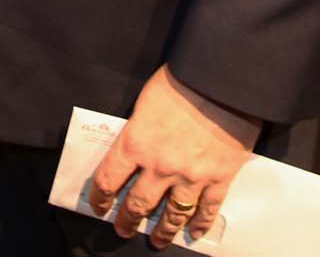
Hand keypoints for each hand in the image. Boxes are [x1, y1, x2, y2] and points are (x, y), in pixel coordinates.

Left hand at [89, 64, 260, 248]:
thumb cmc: (181, 80)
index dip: (101, 196)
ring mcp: (190, 177)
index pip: (109, 178)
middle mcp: (160, 166)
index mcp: (136, 143)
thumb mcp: (146, 100)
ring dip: (162, 231)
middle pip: (138, 203)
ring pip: (172, 215)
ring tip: (157, 240)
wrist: (221, 81)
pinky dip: (200, 224)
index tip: (99, 204)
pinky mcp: (218, 179)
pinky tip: (194, 232)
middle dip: (128, 219)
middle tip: (123, 229)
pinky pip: (207, 210)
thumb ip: (139, 127)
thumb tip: (136, 142)